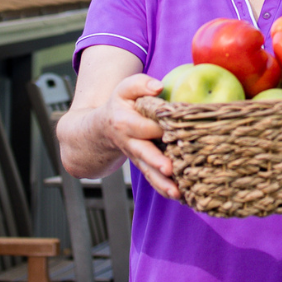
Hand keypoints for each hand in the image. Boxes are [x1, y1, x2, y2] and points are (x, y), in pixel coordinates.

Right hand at [100, 73, 180, 200]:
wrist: (100, 129)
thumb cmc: (119, 105)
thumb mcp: (125, 90)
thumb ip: (140, 84)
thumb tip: (158, 87)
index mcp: (124, 122)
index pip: (143, 125)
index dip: (159, 128)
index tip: (177, 129)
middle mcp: (130, 142)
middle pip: (144, 153)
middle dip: (156, 162)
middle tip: (169, 169)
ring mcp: (137, 157)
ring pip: (149, 172)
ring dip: (162, 184)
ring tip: (177, 193)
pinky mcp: (144, 166)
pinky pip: (153, 179)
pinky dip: (164, 189)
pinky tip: (181, 197)